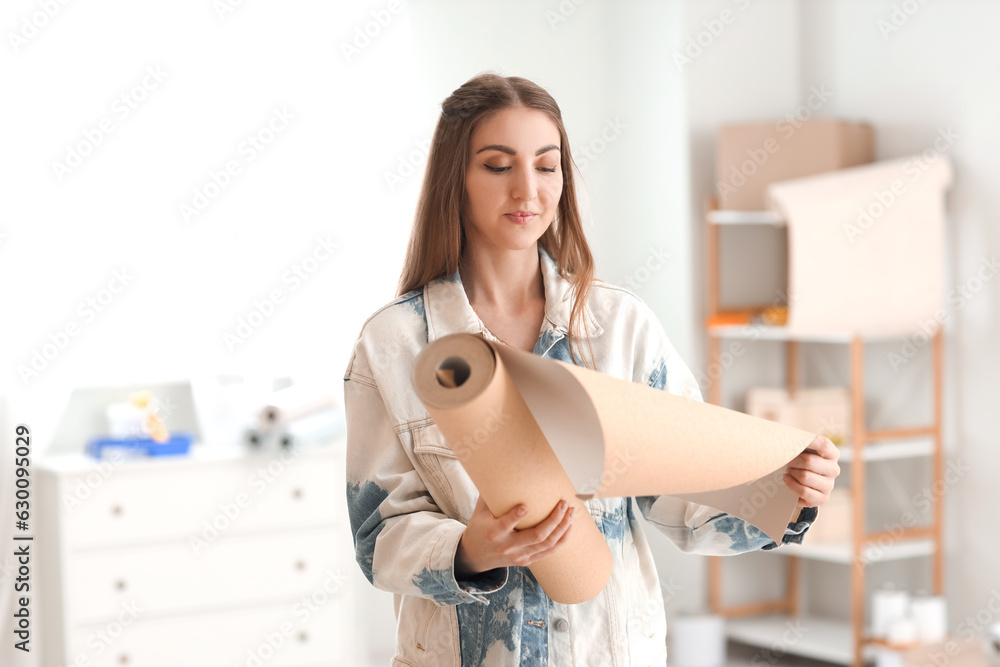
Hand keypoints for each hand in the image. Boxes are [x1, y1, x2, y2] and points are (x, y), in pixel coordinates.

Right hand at [454, 496, 574, 577]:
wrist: (477, 554)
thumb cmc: (480, 526)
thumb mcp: (480, 510)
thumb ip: (490, 493)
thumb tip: (499, 468)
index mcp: (494, 532)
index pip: (506, 524)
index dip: (515, 516)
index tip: (526, 505)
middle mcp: (507, 546)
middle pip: (536, 535)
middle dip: (554, 519)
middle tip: (564, 503)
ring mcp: (519, 555)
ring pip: (546, 544)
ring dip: (562, 527)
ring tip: (571, 512)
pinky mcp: (526, 561)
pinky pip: (548, 551)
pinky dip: (561, 540)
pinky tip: (569, 527)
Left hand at [783, 434, 840, 507]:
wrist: (801, 481)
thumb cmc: (800, 460)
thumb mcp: (802, 448)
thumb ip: (798, 440)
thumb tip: (788, 438)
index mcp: (832, 454)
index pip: (823, 444)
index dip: (808, 441)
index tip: (794, 441)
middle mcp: (834, 469)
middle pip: (808, 461)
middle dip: (792, 461)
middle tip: (788, 462)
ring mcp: (829, 485)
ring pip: (804, 476)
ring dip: (791, 473)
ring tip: (789, 471)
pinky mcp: (823, 498)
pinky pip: (803, 491)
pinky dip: (791, 485)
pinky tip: (788, 480)